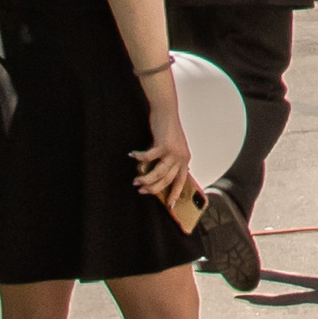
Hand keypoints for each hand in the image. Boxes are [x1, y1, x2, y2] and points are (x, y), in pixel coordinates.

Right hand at [131, 93, 195, 211]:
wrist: (167, 111)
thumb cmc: (168, 130)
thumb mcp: (173, 148)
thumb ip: (169, 161)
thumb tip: (160, 177)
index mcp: (184, 160)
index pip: (181, 182)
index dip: (175, 195)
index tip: (170, 207)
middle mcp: (181, 158)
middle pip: (166, 181)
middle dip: (152, 189)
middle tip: (141, 190)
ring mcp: (173, 152)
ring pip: (158, 173)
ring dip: (145, 178)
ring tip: (136, 180)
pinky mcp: (164, 145)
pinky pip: (149, 158)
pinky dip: (139, 158)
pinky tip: (132, 156)